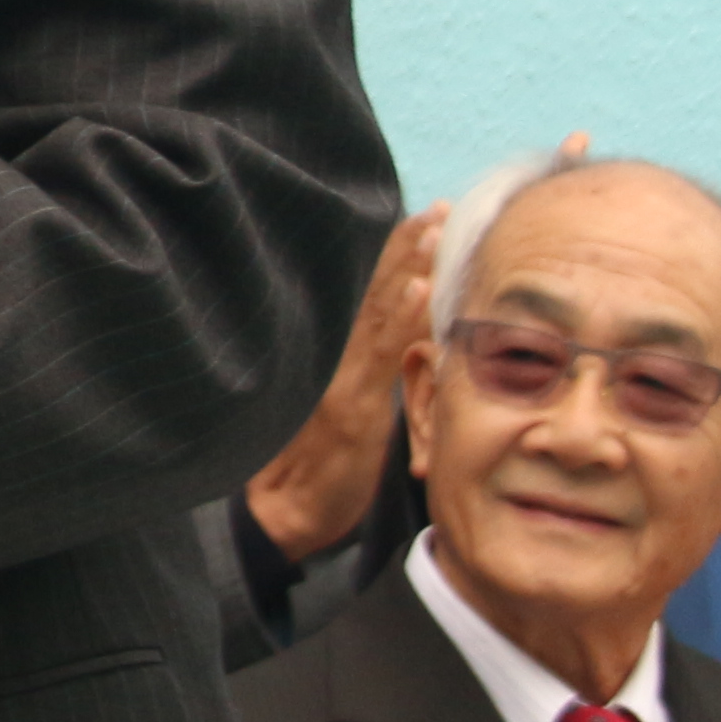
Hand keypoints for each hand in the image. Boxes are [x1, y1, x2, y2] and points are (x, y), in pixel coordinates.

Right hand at [244, 201, 442, 562]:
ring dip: (409, 266)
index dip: (397, 254)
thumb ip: (366, 381)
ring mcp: (342, 380)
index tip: (424, 216)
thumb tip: (405, 355)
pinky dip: (401, 319)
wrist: (280, 514)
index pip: (370, 296)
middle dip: (407, 246)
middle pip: (374, 290)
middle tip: (440, 207)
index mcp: (337, 359)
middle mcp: (336, 359)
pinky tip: (420, 288)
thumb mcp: (347, 420)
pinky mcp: (352, 407)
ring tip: (435, 228)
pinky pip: (382, 356)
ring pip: (378, 311)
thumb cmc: (314, 474)